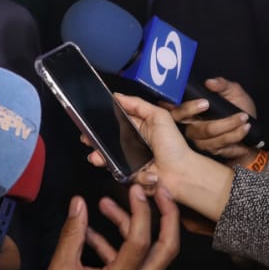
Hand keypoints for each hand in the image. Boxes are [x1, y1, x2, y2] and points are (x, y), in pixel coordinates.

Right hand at [31, 188, 179, 269]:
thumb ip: (72, 235)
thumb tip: (78, 203)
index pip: (140, 241)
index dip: (141, 211)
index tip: (134, 189)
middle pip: (167, 249)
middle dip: (168, 216)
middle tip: (158, 190)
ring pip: (150, 253)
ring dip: (132, 227)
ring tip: (105, 205)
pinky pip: (134, 264)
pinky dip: (119, 245)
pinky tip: (92, 233)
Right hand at [86, 95, 236, 222]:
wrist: (182, 174)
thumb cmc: (173, 145)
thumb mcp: (159, 116)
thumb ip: (138, 104)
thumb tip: (116, 95)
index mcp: (139, 126)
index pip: (116, 119)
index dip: (104, 119)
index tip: (90, 118)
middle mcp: (132, 141)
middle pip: (108, 138)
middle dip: (95, 139)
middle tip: (86, 138)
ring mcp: (129, 158)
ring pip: (108, 155)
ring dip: (100, 156)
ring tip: (95, 157)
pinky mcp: (129, 173)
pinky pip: (118, 171)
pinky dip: (125, 172)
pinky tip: (134, 170)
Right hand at [168, 77, 260, 164]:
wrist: (252, 128)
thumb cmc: (239, 107)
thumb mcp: (233, 91)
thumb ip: (222, 85)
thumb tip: (210, 82)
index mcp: (192, 110)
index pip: (177, 112)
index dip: (186, 109)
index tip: (205, 103)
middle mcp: (192, 127)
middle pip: (193, 129)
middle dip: (213, 121)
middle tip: (230, 114)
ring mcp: (201, 141)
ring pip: (210, 136)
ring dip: (230, 125)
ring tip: (244, 117)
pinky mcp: (212, 150)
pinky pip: (221, 144)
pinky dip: (236, 134)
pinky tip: (245, 128)